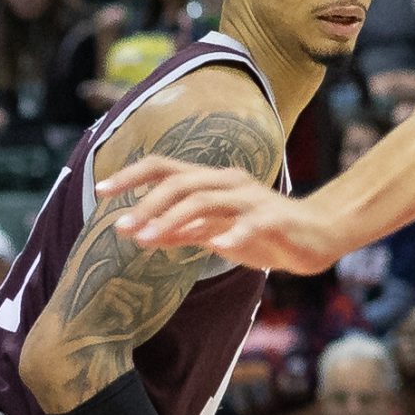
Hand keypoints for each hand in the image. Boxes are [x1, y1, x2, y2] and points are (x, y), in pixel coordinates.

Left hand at [100, 157, 350, 272]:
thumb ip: (178, 231)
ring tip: (149, 238)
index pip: (164, 168)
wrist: (314, 237)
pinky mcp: (273, 220)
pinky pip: (249, 224)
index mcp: (210, 182)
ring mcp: (251, 200)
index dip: (131, 175)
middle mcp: (228, 183)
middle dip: (148, 204)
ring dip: (174, 219)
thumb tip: (137, 234)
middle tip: (122, 228)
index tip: (100, 190)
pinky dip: (232, 234)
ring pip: (206, 200)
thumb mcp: (211, 232)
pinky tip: (216, 246)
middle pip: (181, 182)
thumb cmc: (260, 232)